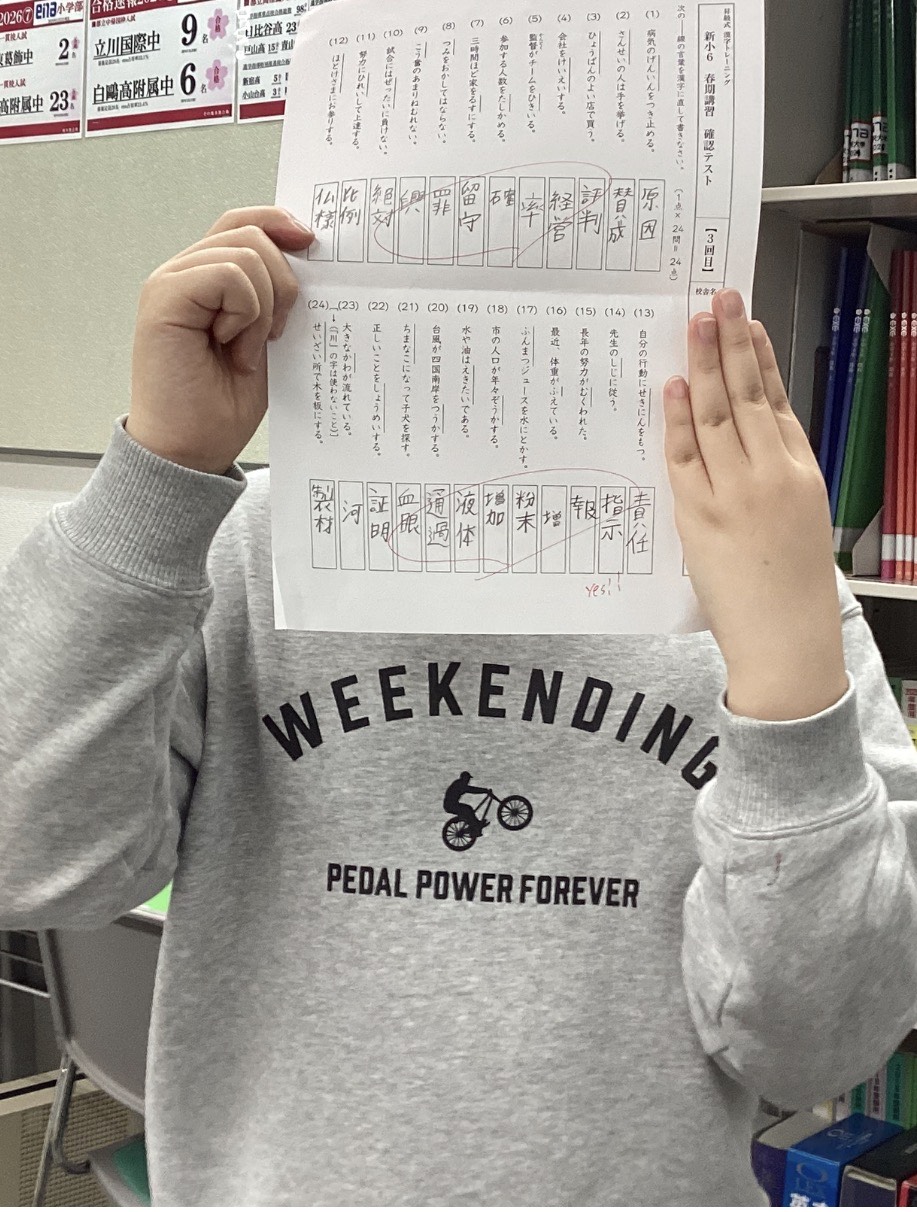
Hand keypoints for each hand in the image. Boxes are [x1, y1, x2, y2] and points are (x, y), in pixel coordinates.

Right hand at [127, 206, 313, 474]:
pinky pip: (228, 275)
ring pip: (245, 254)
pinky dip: (244, 313)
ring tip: (242, 349)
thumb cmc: (223, 406)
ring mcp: (170, 282)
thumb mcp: (264, 341)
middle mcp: (184, 273)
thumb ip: (274, 298)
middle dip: (281, 283)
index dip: (278, 223)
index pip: (243, 224)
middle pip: (251, 233)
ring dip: (262, 307)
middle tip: (272, 335)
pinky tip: (229, 346)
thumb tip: (307, 257)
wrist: (190, 450)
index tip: (311, 243)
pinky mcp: (164, 297)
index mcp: (206, 279)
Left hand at [663, 289, 848, 721]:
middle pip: (748, 396)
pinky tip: (677, 385)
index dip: (761, 359)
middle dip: (733, 343)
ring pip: (718, 416)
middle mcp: (772, 475)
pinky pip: (685, 458)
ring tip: (697, 323)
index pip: (777, 403)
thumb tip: (741, 442)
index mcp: (801, 474)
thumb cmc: (791, 589)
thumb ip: (774, 479)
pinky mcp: (702, 517)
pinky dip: (680, 420)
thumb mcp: (799, 522)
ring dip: (706, 366)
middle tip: (719, 299)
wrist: (788, 641)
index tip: (748, 324)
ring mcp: (736, 493)